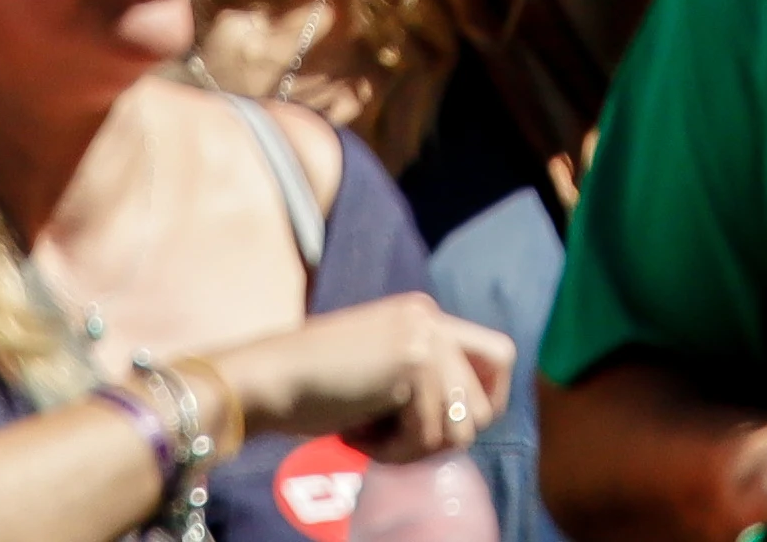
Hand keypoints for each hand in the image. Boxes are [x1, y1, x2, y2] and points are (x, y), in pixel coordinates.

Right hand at [198, 292, 518, 459]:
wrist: (268, 380)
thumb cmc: (312, 388)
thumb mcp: (381, 374)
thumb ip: (425, 382)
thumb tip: (467, 423)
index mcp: (424, 316)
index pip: (499, 356)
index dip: (487, 400)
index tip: (451, 430)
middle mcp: (430, 319)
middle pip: (484, 404)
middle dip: (446, 438)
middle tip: (396, 439)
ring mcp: (424, 338)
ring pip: (459, 428)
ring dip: (413, 448)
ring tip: (368, 434)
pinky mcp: (412, 365)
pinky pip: (427, 436)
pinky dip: (392, 451)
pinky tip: (356, 433)